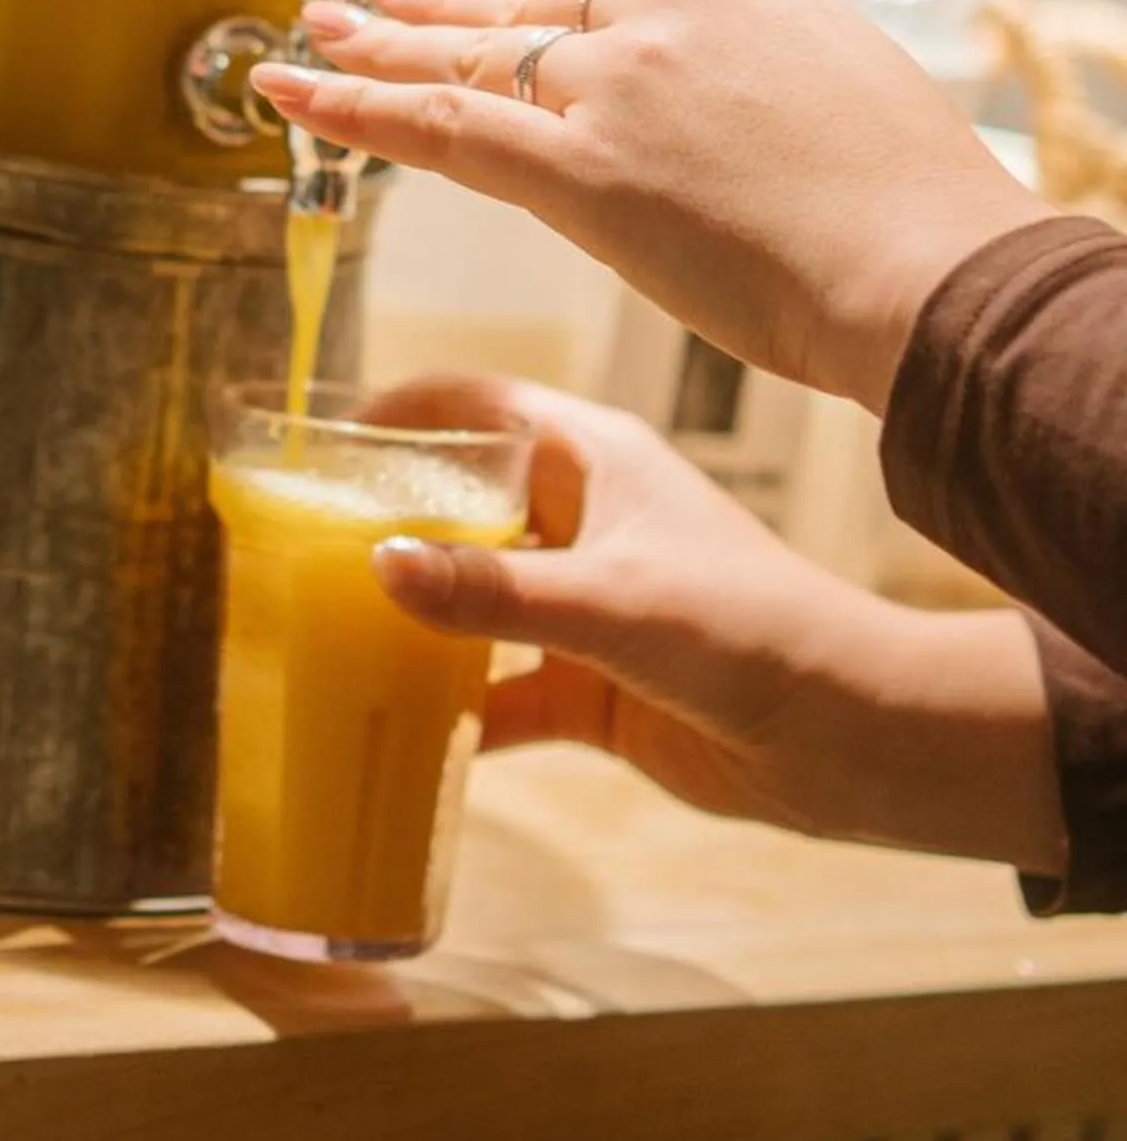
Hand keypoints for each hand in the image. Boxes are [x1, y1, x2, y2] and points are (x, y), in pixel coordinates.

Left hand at [254, 0, 1047, 408]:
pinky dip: (361, 109)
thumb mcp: (834, 88)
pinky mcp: (584, 165)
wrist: (932, 271)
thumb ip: (749, 78)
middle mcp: (663, 9)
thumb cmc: (908, 216)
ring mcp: (617, 82)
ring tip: (309, 40)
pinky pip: (446, 126)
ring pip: (470, 58)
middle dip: (431, 3)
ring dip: (376, 50)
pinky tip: (300, 96)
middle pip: (519, 6)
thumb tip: (705, 112)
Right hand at [368, 376, 1064, 876]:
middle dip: (383, 522)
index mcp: (591, 459)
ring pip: (471, 598)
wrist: (848, 735)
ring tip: (318, 634)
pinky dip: (450, 708)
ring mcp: (583, 603)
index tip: (314, 440)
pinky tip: (392, 730)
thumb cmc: (749, 633)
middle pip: (458, 502)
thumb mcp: (612, 604)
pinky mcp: (591, 682)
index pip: (474, 405)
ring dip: (411, 618)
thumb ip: (493, 592)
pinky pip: (497, 688)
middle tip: (292, 546)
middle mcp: (581, 520)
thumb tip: (379, 564)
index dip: (396, 412)